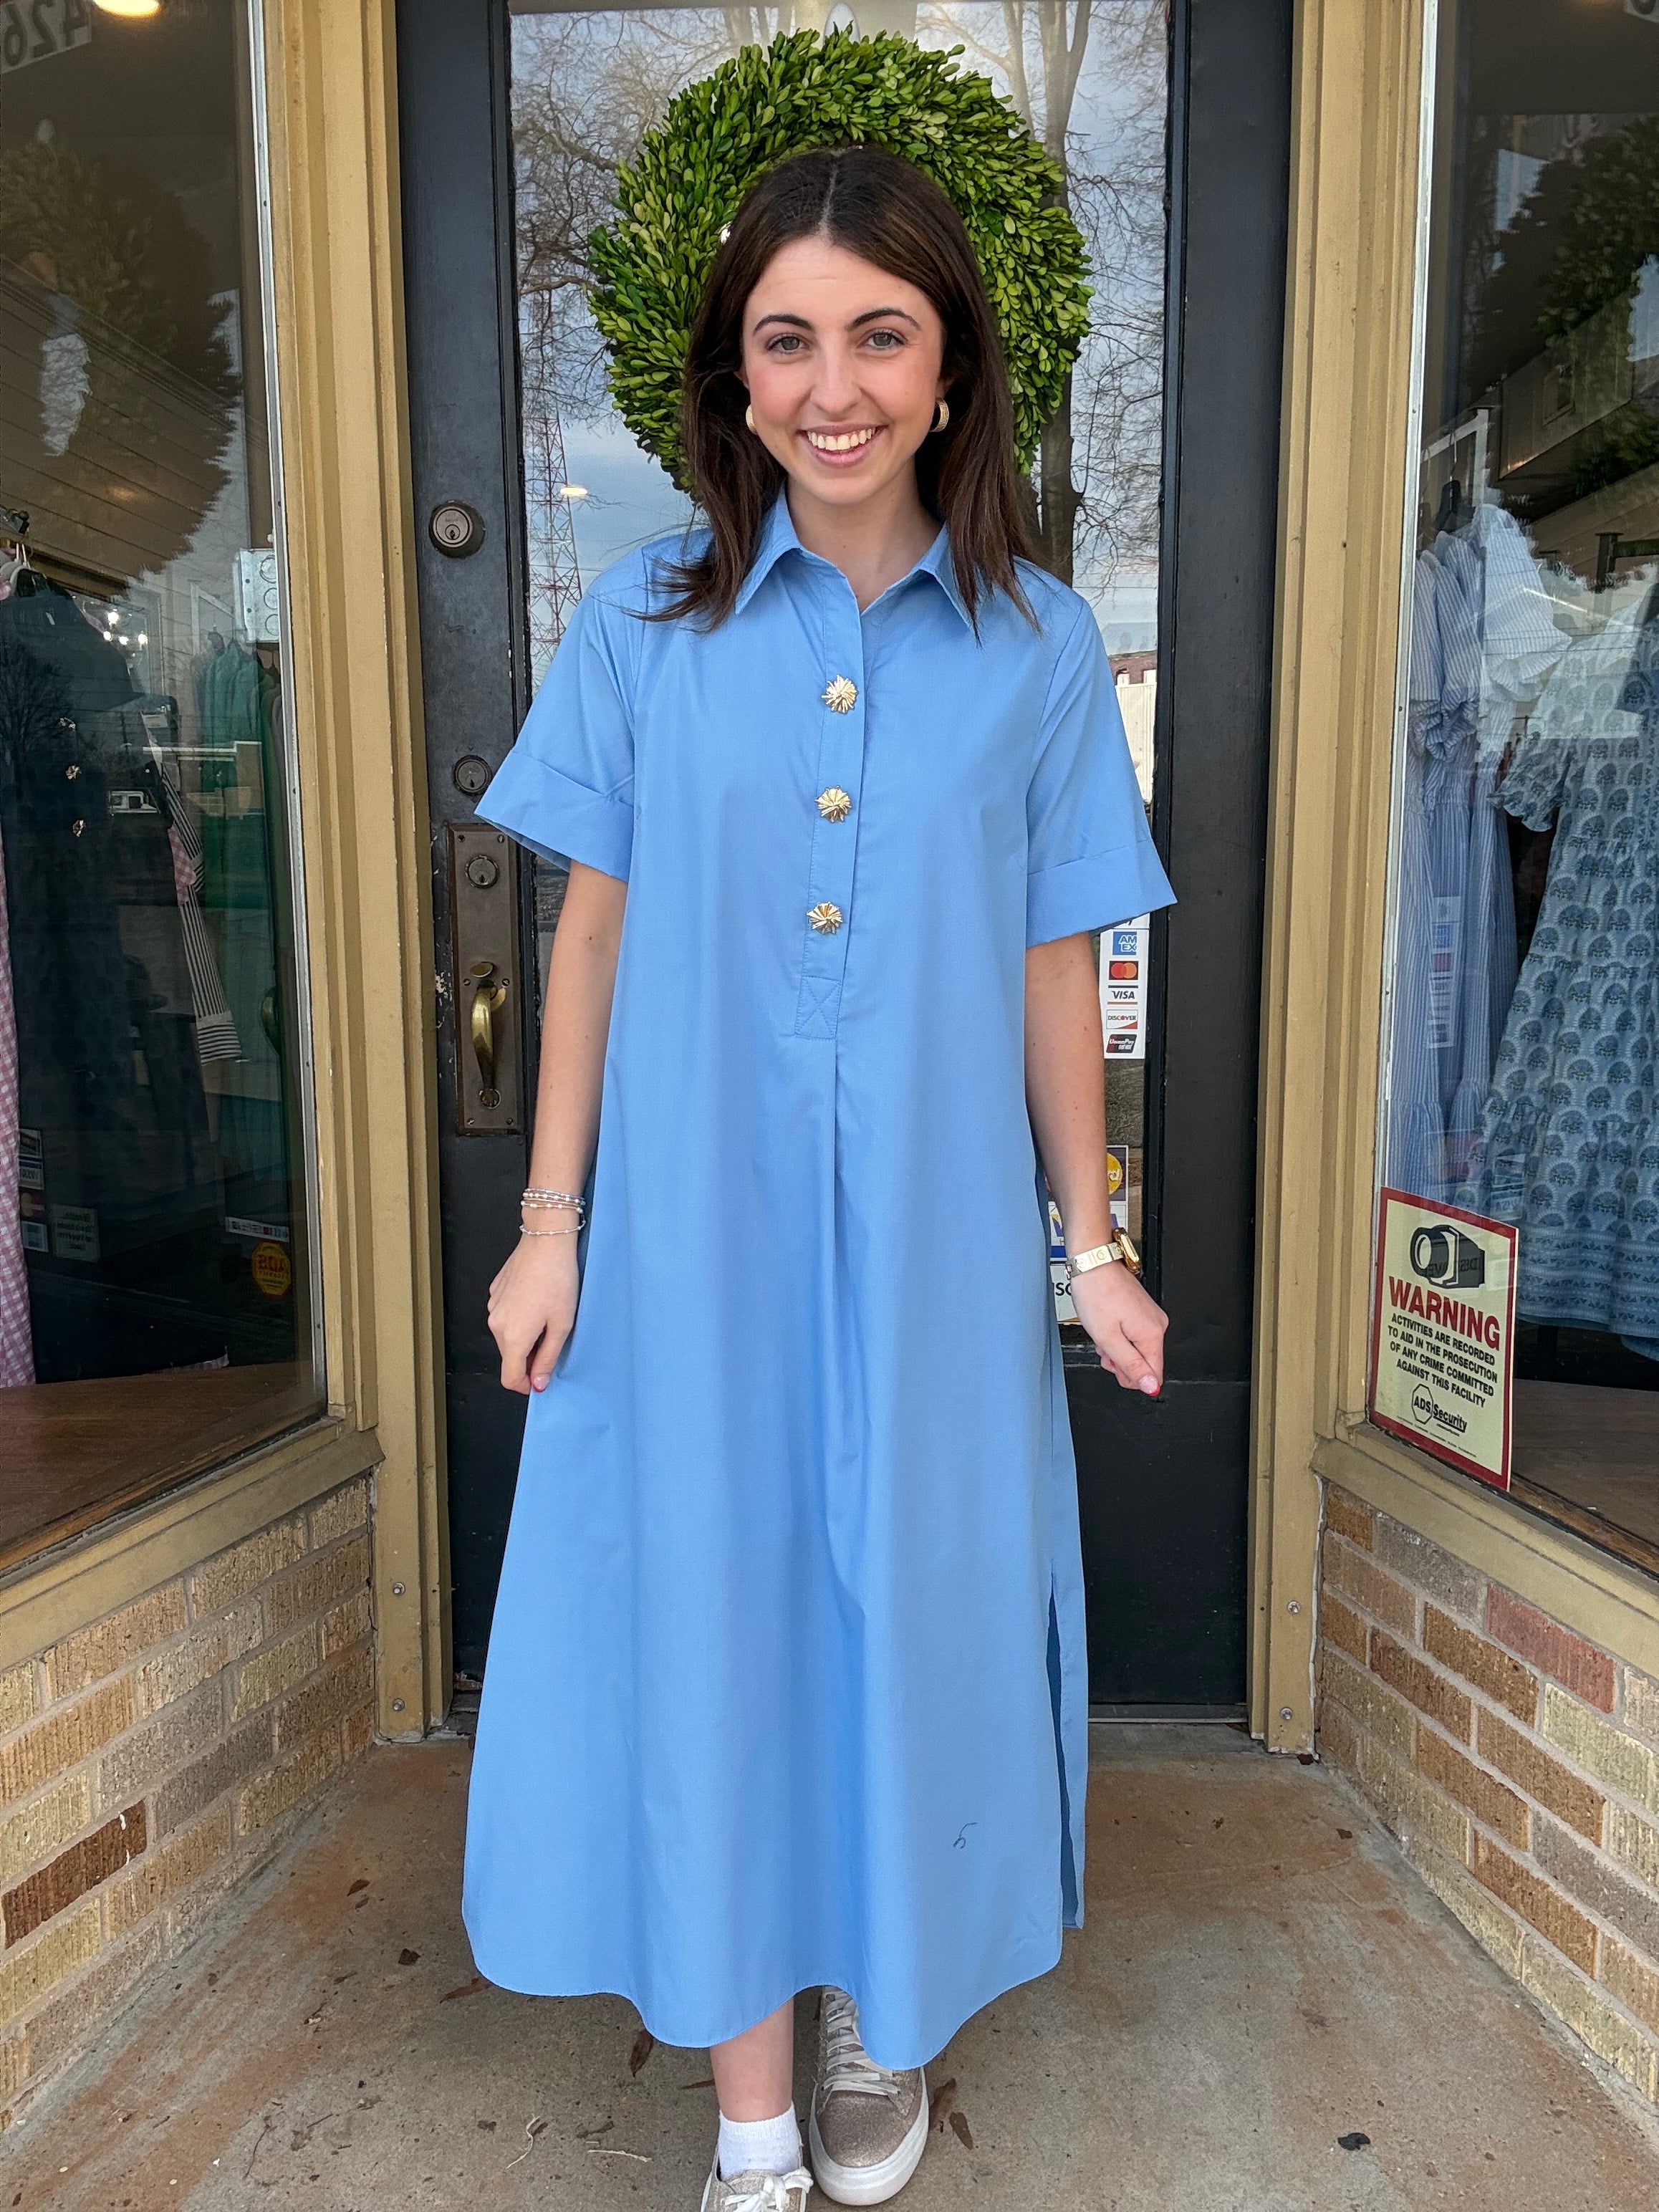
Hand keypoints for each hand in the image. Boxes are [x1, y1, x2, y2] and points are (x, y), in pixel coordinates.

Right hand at [487, 1232, 579, 1394]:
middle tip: (553, 1339)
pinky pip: (505, 1316)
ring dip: (524, 1336)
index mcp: (513, 1337)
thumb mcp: (562, 1325)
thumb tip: (538, 1382)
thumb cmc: (558, 1279)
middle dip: (529, 1357)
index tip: (540, 1380)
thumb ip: (548, 1358)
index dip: (525, 1385)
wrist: (546, 1242)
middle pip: (509, 1356)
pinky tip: (537, 1301)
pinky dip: (519, 1317)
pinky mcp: (495, 1293)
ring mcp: (493, 1307)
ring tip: (547, 1316)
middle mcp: (496, 1324)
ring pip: (506, 1336)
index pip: (509, 1377)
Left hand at [1069, 1259, 1167, 1393]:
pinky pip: (1133, 1336)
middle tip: (1104, 1346)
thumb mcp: (1108, 1338)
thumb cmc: (1097, 1293)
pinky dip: (1117, 1335)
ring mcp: (1151, 1317)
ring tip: (1102, 1332)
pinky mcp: (1142, 1311)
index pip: (1153, 1375)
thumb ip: (1131, 1365)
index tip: (1113, 1363)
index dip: (1130, 1377)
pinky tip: (1106, 1325)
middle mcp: (1157, 1325)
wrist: (1093, 1263)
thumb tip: (1151, 1387)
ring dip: (1116, 1348)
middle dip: (1120, 1360)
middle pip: (1144, 1363)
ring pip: (1136, 1350)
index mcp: (1152, 1334)